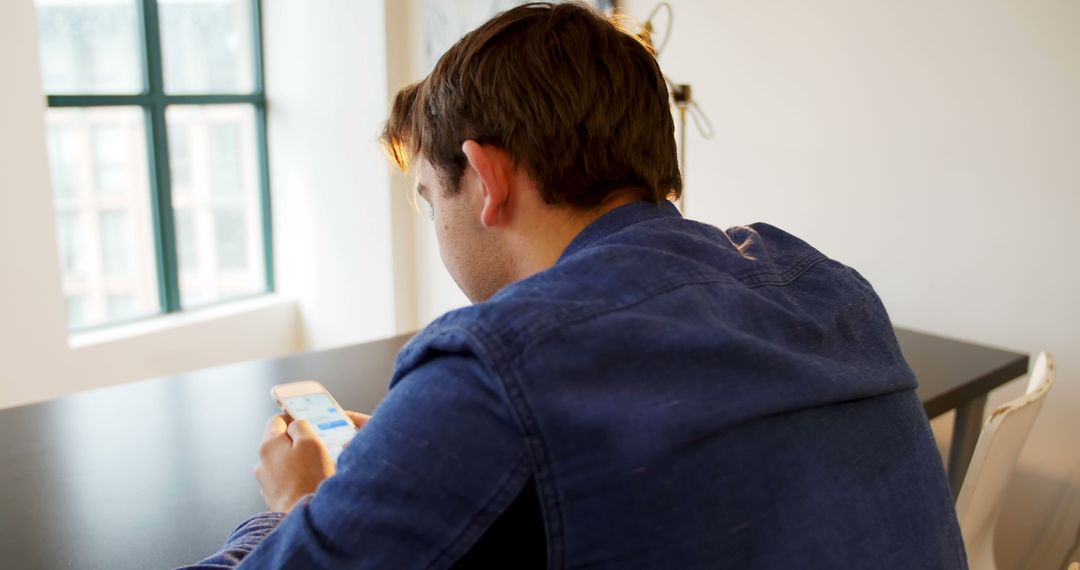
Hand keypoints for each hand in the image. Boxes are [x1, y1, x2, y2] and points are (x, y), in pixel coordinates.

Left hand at [253, 411, 371, 512]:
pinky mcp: (273, 496)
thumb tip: (296, 423)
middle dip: (297, 442)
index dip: (293, 418)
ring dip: (297, 461)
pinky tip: (309, 482)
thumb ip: (302, 426)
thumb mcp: (311, 442)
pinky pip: (285, 479)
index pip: (277, 420)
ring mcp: (266, 481)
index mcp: (269, 444)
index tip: (305, 421)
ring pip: (283, 461)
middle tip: (316, 445)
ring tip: (315, 467)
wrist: (302, 516)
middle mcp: (262, 461)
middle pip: (279, 442)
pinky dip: (295, 477)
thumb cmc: (308, 481)